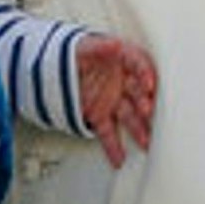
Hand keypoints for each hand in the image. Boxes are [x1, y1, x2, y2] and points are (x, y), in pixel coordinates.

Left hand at [76, 34, 156, 167]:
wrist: (56, 66)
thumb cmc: (77, 52)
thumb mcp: (84, 45)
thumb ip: (99, 47)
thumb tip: (114, 44)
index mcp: (122, 60)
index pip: (138, 64)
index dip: (144, 74)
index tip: (148, 84)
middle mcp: (122, 82)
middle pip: (137, 94)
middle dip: (144, 103)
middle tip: (148, 112)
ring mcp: (112, 100)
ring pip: (129, 116)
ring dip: (138, 129)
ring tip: (145, 141)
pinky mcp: (99, 115)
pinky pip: (109, 133)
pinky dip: (113, 147)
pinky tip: (119, 159)